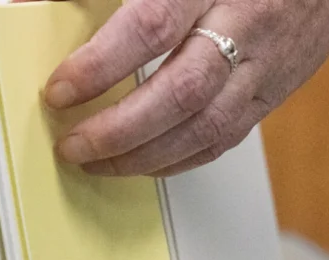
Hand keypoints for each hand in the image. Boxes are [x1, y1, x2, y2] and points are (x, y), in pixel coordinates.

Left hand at [39, 0, 328, 176]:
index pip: (151, 27)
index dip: (101, 65)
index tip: (60, 88)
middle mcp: (242, 27)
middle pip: (178, 93)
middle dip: (117, 130)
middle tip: (72, 143)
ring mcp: (260, 68)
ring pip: (202, 131)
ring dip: (140, 158)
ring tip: (95, 161)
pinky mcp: (268, 97)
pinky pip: (220, 142)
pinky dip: (174, 161)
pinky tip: (140, 163)